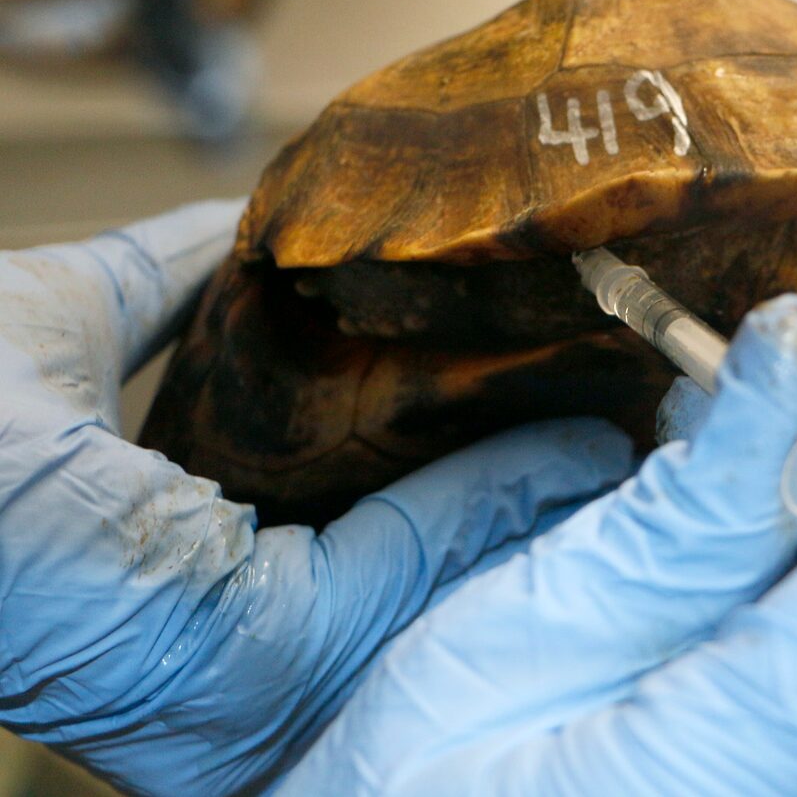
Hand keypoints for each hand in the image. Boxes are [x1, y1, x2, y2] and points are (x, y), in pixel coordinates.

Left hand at [0, 203, 633, 795]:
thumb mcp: (76, 319)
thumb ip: (176, 277)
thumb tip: (264, 221)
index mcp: (184, 581)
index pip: (360, 528)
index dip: (458, 466)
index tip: (546, 405)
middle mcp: (231, 662)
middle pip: (422, 572)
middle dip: (522, 497)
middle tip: (620, 422)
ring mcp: (254, 675)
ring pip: (441, 586)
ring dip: (534, 507)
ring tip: (622, 431)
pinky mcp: (269, 657)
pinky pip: (416, 570)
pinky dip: (500, 504)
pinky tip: (577, 450)